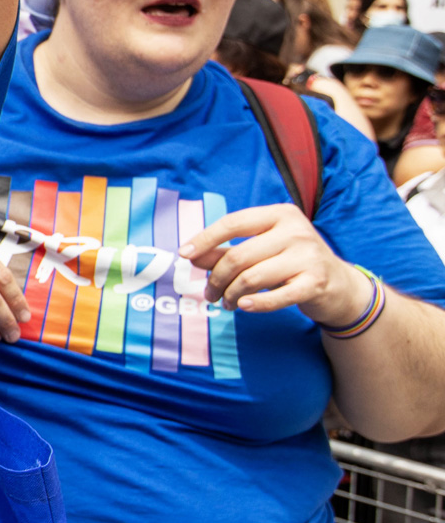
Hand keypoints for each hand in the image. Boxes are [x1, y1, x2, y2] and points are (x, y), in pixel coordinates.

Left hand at [181, 204, 374, 322]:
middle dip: (216, 278)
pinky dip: (256, 304)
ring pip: (252, 277)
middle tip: (210, 294)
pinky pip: (277, 296)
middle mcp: (296, 230)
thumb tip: (190, 256)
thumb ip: (225, 251)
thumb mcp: (260, 250)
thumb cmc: (290, 262)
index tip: (184, 254)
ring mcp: (309, 256)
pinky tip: (244, 307)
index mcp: (279, 214)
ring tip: (227, 303)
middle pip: (238, 255)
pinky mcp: (316, 282)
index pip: (232, 223)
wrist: (339, 284)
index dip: (205, 239)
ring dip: (232, 294)